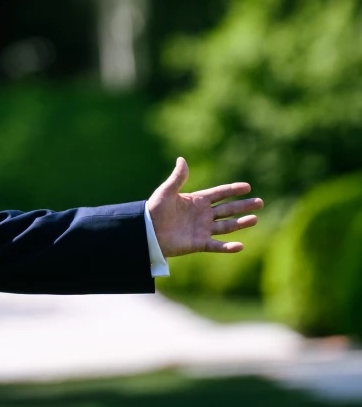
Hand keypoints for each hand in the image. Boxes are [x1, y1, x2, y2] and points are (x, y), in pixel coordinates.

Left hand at [147, 157, 263, 257]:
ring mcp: (202, 229)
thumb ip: (177, 178)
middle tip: (260, 202)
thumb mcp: (166, 192)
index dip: (232, 190)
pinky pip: (216, 245)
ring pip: (226, 226)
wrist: (146, 231)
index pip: (219, 194)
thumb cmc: (154, 210)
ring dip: (240, 223)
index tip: (247, 186)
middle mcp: (202, 215)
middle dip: (243, 206)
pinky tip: (240, 246)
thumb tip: (181, 159)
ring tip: (254, 219)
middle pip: (227, 209)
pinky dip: (228, 247)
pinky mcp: (199, 243)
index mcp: (197, 201)